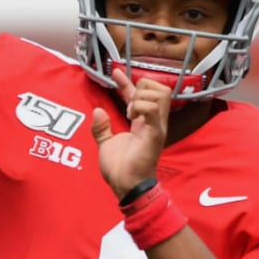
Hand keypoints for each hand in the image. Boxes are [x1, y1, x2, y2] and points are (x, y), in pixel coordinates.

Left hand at [90, 66, 170, 198]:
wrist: (125, 186)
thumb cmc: (119, 169)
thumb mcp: (106, 143)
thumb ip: (101, 128)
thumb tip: (97, 111)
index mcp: (144, 123)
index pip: (140, 95)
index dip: (127, 81)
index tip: (115, 72)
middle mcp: (154, 122)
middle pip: (161, 89)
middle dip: (142, 88)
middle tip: (128, 104)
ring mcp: (156, 127)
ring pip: (161, 94)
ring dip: (142, 97)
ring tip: (130, 112)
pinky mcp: (155, 134)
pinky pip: (155, 110)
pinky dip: (142, 106)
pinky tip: (132, 116)